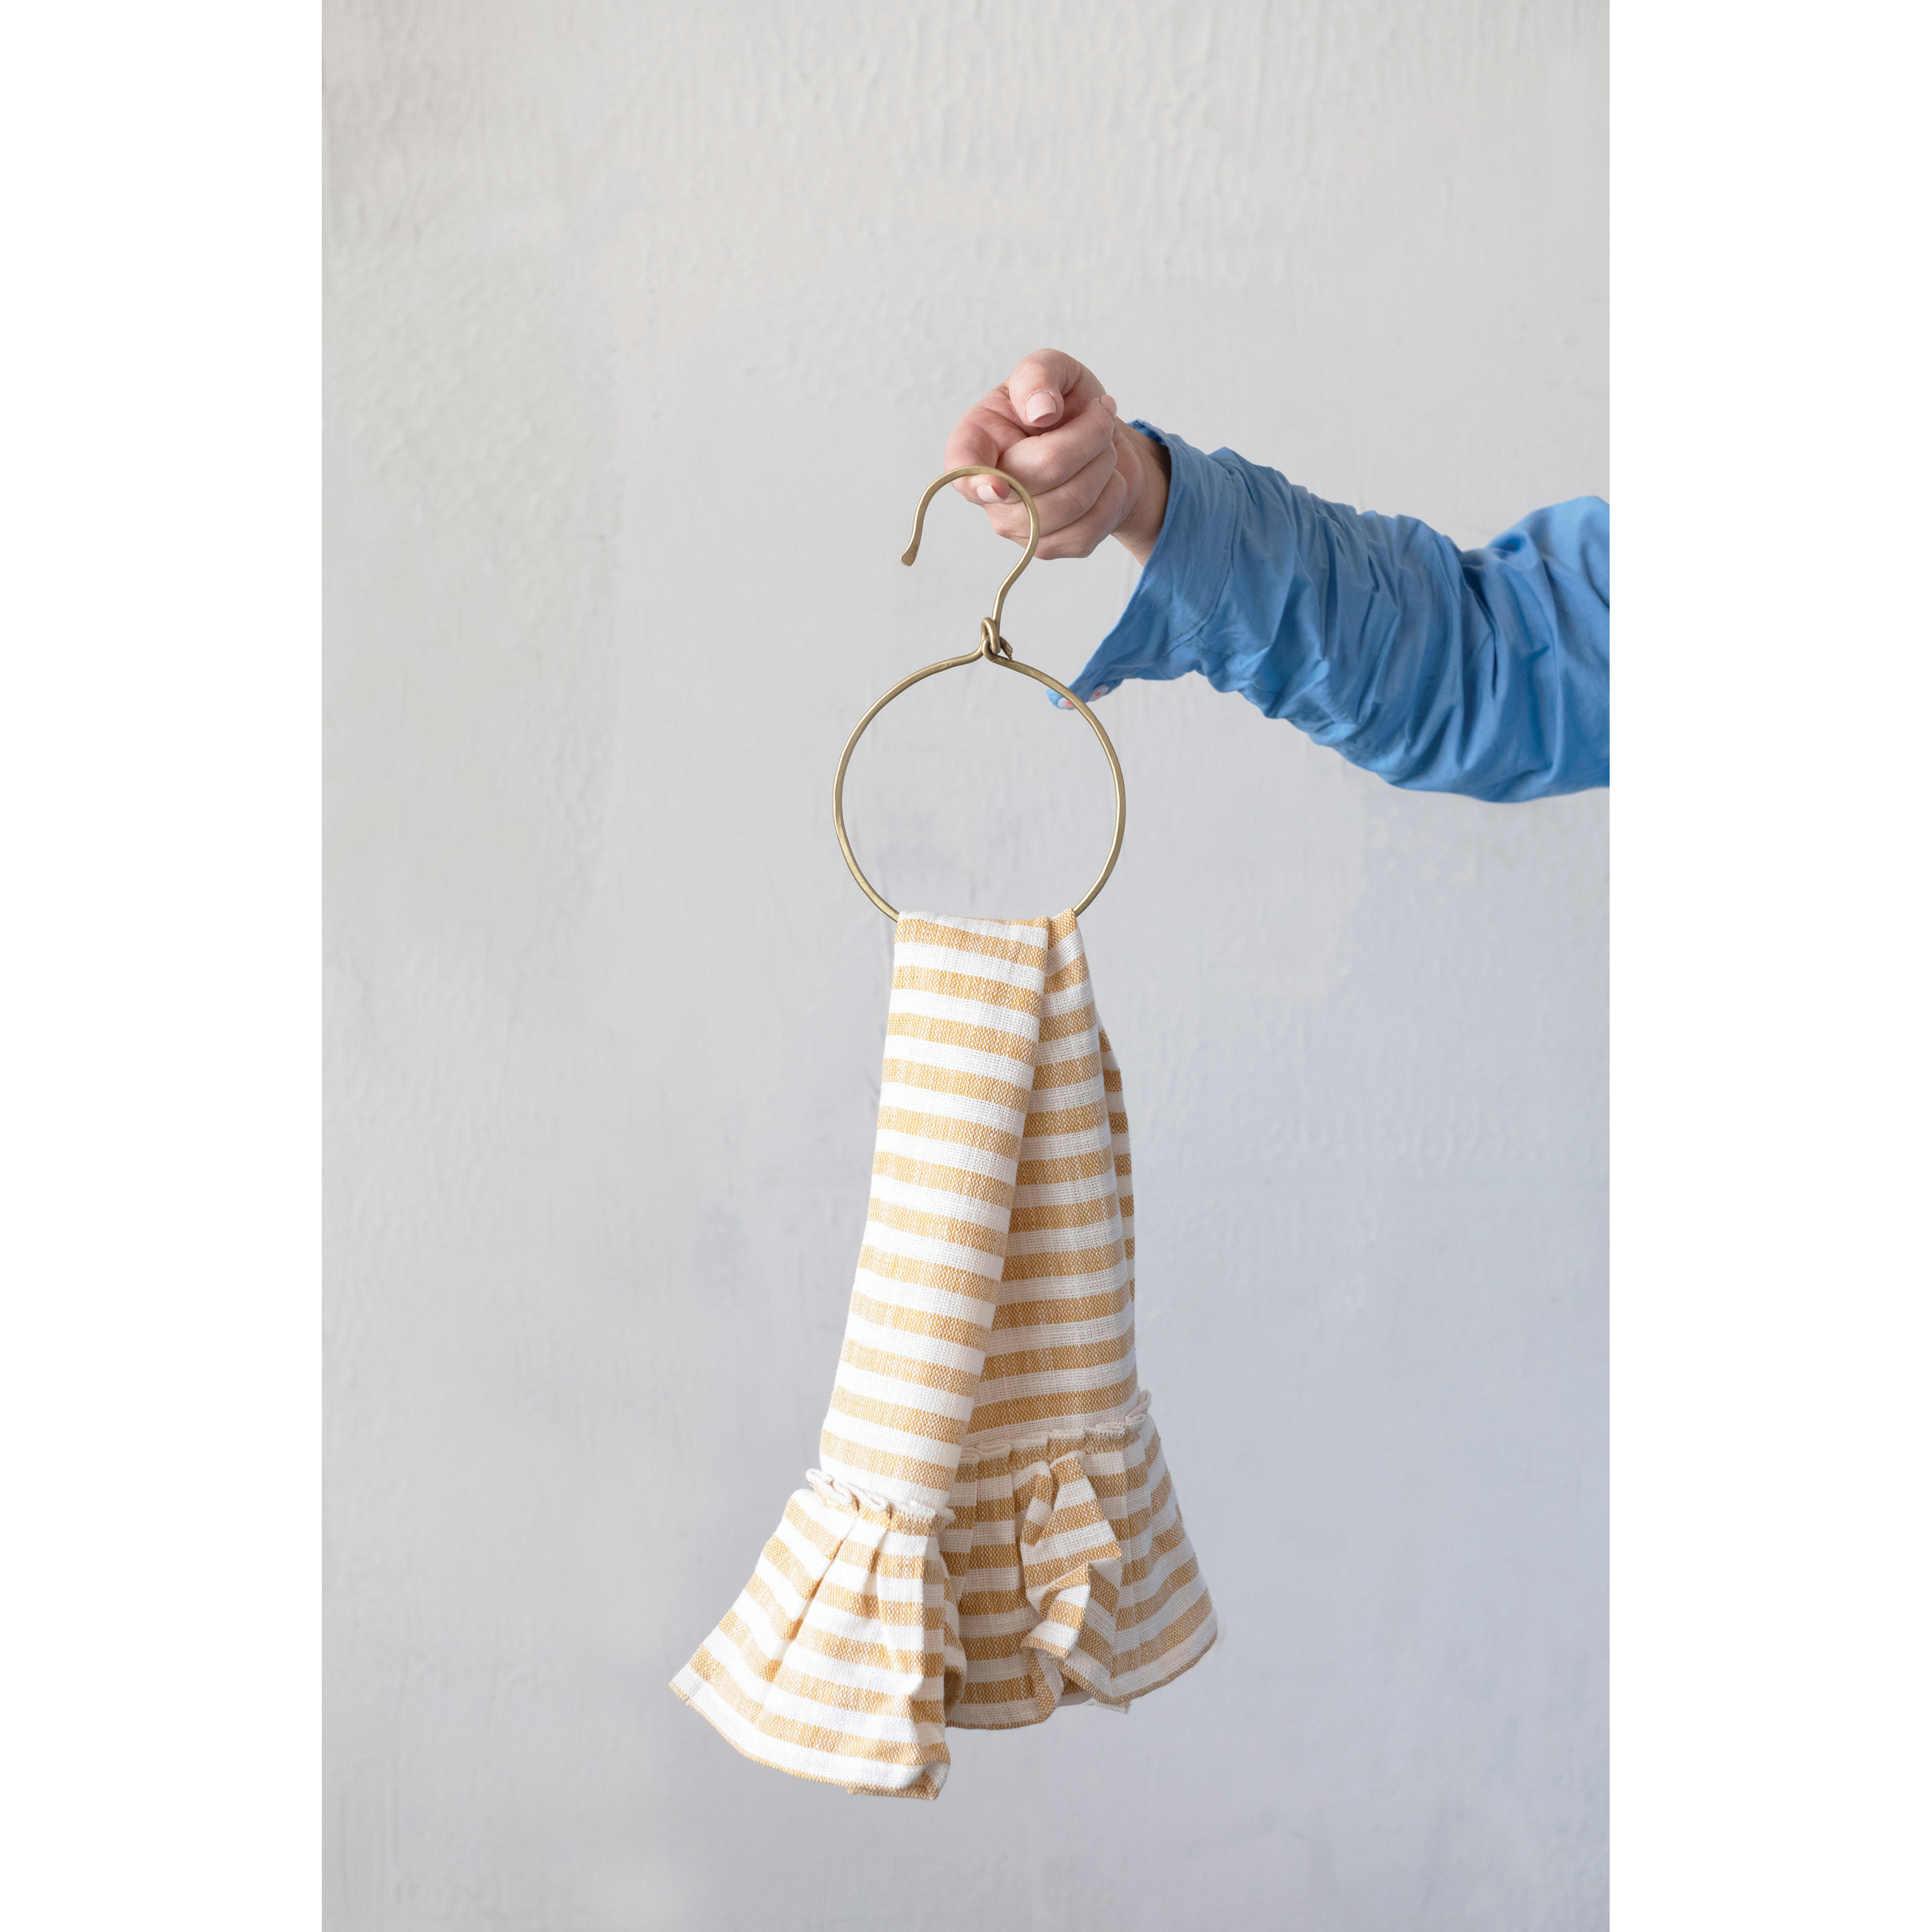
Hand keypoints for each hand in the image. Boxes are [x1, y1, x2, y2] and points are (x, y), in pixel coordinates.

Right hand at [942, 348, 1169, 570]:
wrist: (1101, 443)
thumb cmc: (1064, 403)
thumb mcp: (1053, 368)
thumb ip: (1038, 374)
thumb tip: (1040, 411)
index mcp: (976, 440)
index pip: (962, 468)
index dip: (976, 482)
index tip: (998, 487)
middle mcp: (988, 490)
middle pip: (1040, 475)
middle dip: (1088, 438)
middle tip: (1102, 415)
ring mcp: (1016, 525)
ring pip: (1071, 502)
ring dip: (1104, 464)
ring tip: (1105, 445)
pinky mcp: (1048, 547)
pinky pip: (1090, 527)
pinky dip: (1114, 494)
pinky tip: (1108, 478)